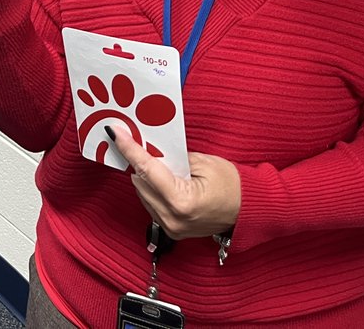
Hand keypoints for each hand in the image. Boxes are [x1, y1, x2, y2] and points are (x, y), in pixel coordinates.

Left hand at [109, 125, 239, 239]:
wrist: (248, 211)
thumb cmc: (232, 185)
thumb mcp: (204, 162)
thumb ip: (174, 157)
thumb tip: (151, 150)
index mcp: (181, 201)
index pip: (147, 169)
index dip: (129, 148)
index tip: (115, 133)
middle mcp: (171, 218)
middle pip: (140, 182)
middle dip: (139, 161)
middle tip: (141, 142)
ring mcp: (170, 228)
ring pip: (142, 194)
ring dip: (145, 177)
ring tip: (159, 162)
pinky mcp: (170, 231)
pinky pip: (151, 205)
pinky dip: (152, 189)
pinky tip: (163, 179)